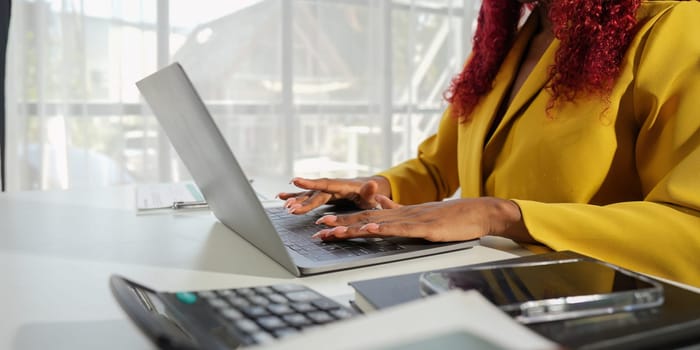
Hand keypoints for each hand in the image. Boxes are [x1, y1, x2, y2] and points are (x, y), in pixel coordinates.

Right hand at [277, 176, 390, 213]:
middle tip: (290, 208)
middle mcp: (331, 187)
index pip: (324, 184)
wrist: (369, 189)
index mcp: (341, 186)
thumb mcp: (372, 195)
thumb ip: (371, 191)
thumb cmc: (370, 194)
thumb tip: (373, 184)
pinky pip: (307, 196)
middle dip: (302, 201)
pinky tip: (281, 197)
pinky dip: (294, 196)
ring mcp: (326, 191)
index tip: (295, 181)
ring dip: (296, 200)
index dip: (310, 183)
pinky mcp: (323, 195)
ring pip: (308, 195)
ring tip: (284, 205)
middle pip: (314, 194)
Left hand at [312, 196, 529, 241]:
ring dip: (354, 226)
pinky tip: (370, 229)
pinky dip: (383, 228)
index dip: (344, 220)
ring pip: (378, 223)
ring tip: (333, 230)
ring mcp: (413, 219)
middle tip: (318, 229)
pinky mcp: (426, 228)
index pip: (366, 216)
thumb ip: (398, 209)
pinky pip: (400, 228)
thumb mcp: (421, 214)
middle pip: (365, 219)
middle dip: (340, 224)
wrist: (479, 212)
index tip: (324, 227)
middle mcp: (402, 214)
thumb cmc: (453, 216)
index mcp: (400, 213)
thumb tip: (379, 202)